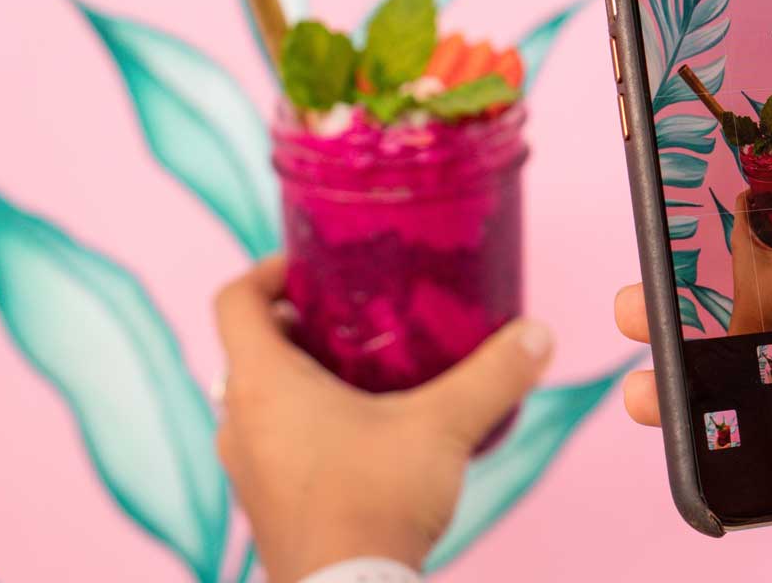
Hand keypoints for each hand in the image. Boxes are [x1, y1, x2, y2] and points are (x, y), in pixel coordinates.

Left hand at [214, 257, 552, 582]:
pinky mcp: (263, 504)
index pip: (234, 300)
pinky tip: (359, 436)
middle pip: (249, 347)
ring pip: (258, 398)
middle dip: (297, 325)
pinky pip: (270, 441)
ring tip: (361, 375)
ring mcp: (245, 467)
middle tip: (352, 320)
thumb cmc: (375, 502)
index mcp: (261, 383)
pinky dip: (301, 423)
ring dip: (298, 377)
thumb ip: (492, 375)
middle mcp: (237, 420)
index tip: (310, 268)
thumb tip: (537, 335)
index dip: (266, 270)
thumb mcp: (443, 427)